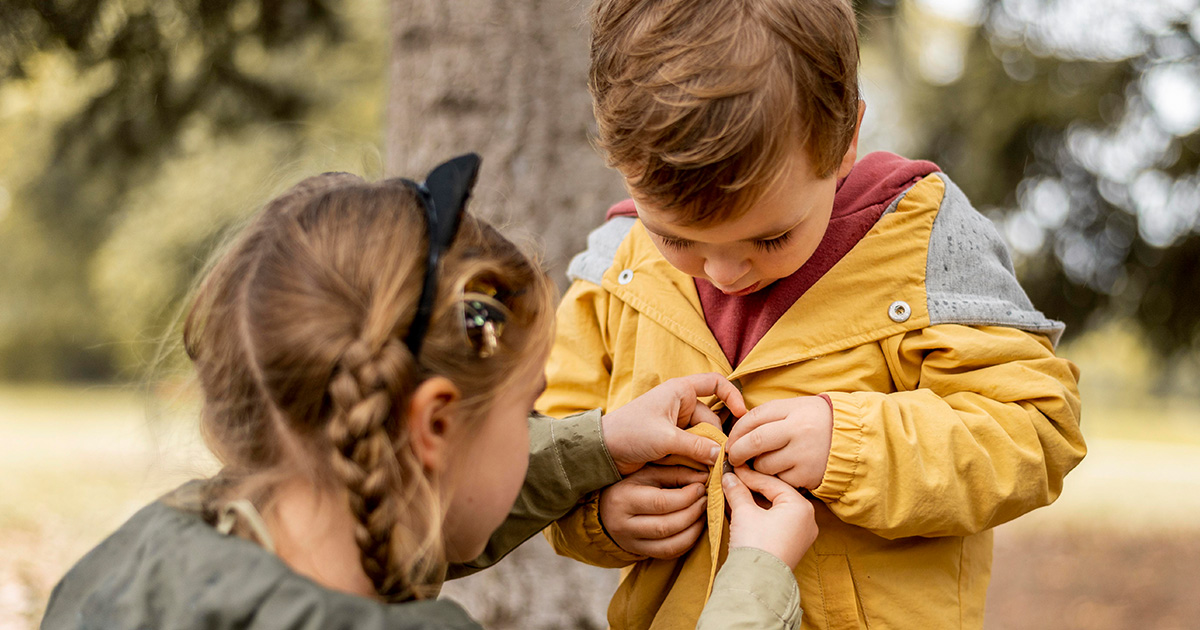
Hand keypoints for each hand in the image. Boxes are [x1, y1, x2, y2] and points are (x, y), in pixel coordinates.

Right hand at [598, 465, 708, 558]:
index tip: (701, 488)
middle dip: (693, 513)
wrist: (605, 508)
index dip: (687, 497)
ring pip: (670, 545)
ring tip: (703, 514)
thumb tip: (704, 478)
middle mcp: (623, 525)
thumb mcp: (648, 473)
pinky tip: (694, 527)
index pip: (661, 502)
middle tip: (706, 500)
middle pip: (667, 526)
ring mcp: (631, 543)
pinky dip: (687, 542)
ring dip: (694, 530)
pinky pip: (669, 554)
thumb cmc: (630, 485)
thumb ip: (676, 473)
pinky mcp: (640, 553)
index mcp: (623, 499)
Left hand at [602, 373, 746, 475]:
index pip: (715, 383)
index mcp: (680, 391)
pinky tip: (694, 472)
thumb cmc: (629, 433)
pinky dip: (696, 460)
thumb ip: (697, 447)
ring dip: (704, 454)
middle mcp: (681, 405)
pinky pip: (694, 449)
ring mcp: (677, 425)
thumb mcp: (665, 439)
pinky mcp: (673, 442)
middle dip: (714, 441)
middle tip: (715, 463)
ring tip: (700, 470)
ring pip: (704, 439)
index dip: (732, 395)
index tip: (742, 415)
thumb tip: (723, 457)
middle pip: (713, 421)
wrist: (602, 451)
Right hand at [723, 466, 817, 569]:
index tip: (733, 468)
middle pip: (775, 495)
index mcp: (801, 507)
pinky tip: (740, 509)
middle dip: (751, 488)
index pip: (772, 483)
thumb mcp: (744, 512)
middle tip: (733, 479)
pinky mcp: (790, 546)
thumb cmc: (756, 545)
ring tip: (733, 493)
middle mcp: (806, 520)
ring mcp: (799, 535)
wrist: (756, 582)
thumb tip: (729, 478)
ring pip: (773, 509)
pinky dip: (758, 515)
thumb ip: (737, 491)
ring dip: (753, 502)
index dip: (749, 475)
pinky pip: (774, 523)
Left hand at [725, 395, 832, 488]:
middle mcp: (799, 431)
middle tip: (732, 457)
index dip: (736, 430)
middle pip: (754, 442)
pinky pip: (779, 480)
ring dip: (756, 467)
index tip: (730, 440)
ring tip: (761, 463)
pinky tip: (782, 472)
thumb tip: (737, 430)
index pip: (753, 418)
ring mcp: (804, 455)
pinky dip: (776, 478)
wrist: (855, 441)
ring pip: (764, 465)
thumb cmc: (818, 422)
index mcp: (794, 410)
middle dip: (737, 452)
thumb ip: (770, 415)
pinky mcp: (808, 476)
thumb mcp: (797, 408)